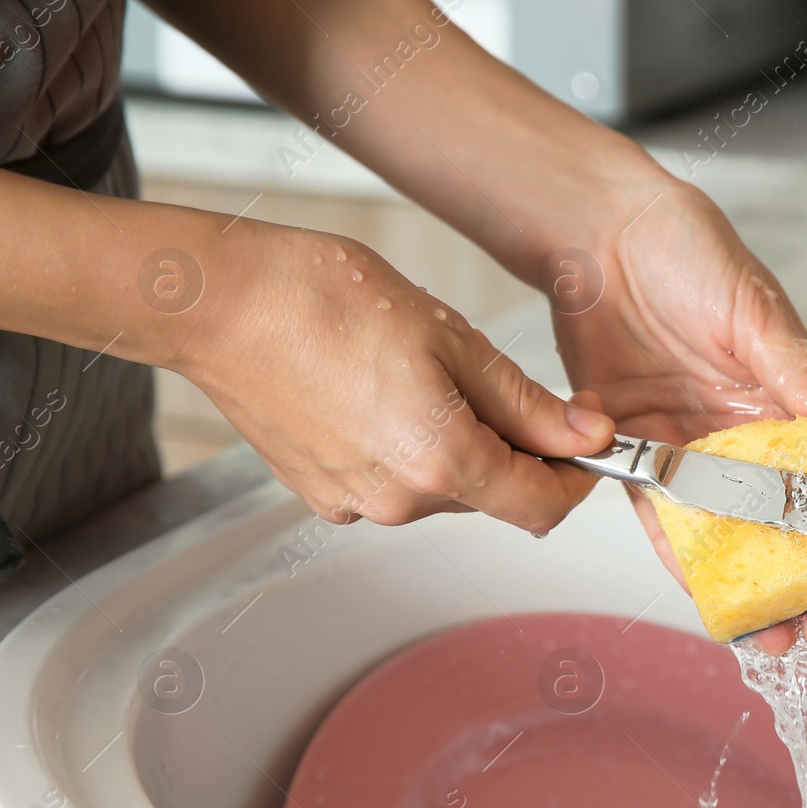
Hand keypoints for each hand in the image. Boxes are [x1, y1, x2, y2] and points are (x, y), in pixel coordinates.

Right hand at [178, 222, 614, 529]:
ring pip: (444, 487)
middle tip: (492, 376)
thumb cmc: (323, 300)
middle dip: (513, 448)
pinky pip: (394, 481)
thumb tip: (587, 436)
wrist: (219, 303)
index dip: (576, 476)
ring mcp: (355, 503)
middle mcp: (398, 500)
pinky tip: (381, 391)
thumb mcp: (453, 338)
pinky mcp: (321, 494)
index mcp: (441, 461)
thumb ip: (528, 403)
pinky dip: (409, 447)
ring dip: (458, 444)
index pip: (543, 507)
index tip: (583, 439)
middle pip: (494, 495)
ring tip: (420, 371)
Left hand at [546, 174, 806, 664]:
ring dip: (756, 593)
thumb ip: (800, 371)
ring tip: (775, 640)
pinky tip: (712, 605)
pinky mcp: (639, 455)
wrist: (603, 233)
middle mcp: (750, 437)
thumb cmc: (687, 250)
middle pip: (793, 528)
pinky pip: (663, 522)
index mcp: (794, 402)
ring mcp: (696, 452)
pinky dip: (685, 563)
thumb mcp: (756, 309)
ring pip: (734, 541)